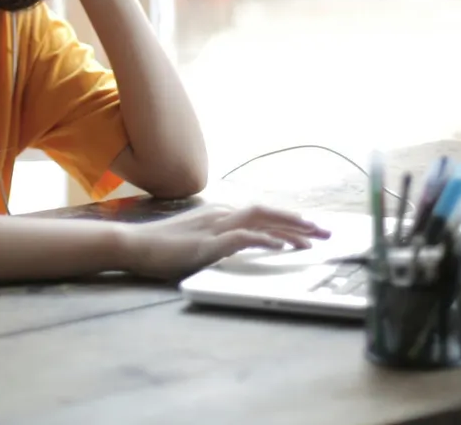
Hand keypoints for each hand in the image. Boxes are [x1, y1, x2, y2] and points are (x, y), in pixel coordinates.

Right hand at [117, 204, 332, 280]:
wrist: (133, 245)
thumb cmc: (160, 248)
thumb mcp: (195, 240)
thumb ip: (217, 240)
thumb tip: (240, 246)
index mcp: (219, 213)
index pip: (261, 213)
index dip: (288, 219)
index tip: (310, 229)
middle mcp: (221, 213)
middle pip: (268, 212)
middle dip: (299, 221)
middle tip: (326, 232)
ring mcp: (214, 225)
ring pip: (261, 220)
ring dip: (290, 229)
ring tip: (313, 239)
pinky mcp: (207, 241)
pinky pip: (242, 237)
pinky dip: (264, 240)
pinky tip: (281, 247)